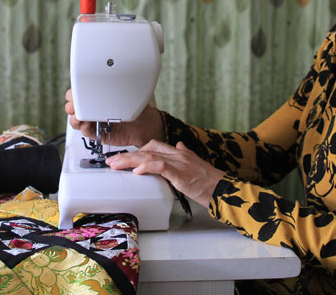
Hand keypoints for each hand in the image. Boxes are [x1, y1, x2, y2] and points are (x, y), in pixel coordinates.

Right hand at [64, 88, 164, 147]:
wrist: (144, 124)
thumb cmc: (135, 106)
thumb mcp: (125, 91)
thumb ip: (114, 85)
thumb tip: (107, 76)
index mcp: (96, 97)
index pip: (78, 93)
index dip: (74, 92)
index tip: (75, 91)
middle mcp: (93, 109)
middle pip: (73, 106)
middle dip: (71, 104)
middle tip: (75, 103)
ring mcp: (94, 122)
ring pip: (76, 120)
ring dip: (74, 117)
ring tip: (78, 115)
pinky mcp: (98, 134)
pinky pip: (86, 132)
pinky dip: (84, 127)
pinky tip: (86, 123)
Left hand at [106, 140, 225, 208]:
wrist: (223, 190)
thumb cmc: (210, 182)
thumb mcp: (196, 164)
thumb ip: (185, 154)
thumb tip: (180, 145)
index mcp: (180, 152)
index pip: (153, 146)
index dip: (136, 151)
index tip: (123, 158)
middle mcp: (178, 154)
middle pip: (147, 149)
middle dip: (127, 155)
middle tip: (112, 162)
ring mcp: (179, 162)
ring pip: (149, 156)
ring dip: (129, 160)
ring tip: (116, 166)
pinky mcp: (180, 173)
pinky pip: (160, 166)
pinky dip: (146, 167)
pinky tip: (136, 171)